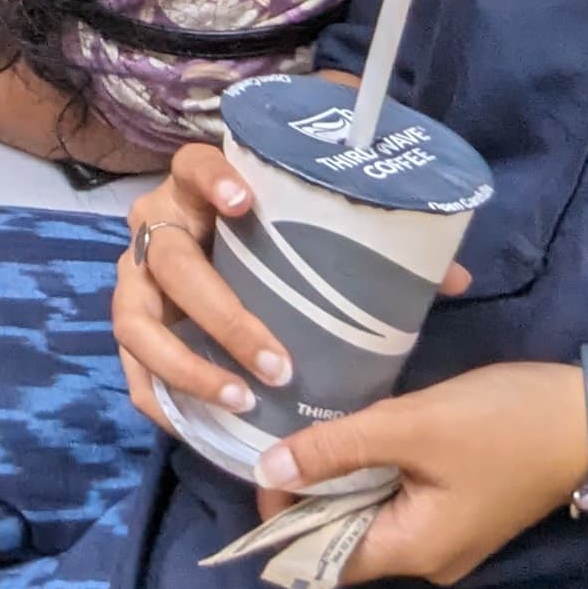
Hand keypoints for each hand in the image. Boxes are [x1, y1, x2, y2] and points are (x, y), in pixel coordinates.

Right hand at [111, 141, 470, 432]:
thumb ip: (377, 248)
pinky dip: (162, 398)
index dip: (210, 179)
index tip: (243, 201)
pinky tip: (201, 423)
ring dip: (186, 364)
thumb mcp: (317, 233)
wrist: (222, 252)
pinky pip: (133, 368)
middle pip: (170, 260)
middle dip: (221, 314)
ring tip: (241, 398)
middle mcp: (156, 227)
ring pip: (137, 320)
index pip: (190, 165)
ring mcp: (136, 279)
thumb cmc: (275, 240)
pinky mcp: (135, 328)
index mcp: (196, 189)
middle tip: (276, 362)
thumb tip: (455, 278)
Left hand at [253, 363, 586, 587]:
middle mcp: (428, 557)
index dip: (284, 515)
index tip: (264, 460)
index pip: (324, 556)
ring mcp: (446, 535)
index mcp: (415, 551)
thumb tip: (269, 466)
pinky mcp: (458, 508)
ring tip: (312, 429)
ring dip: (339, 478)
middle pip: (344, 537)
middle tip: (283, 434)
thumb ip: (338, 449)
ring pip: (369, 514)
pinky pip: (397, 499)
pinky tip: (357, 433)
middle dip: (308, 493)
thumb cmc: (502, 423)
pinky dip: (371, 472)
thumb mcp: (411, 427)